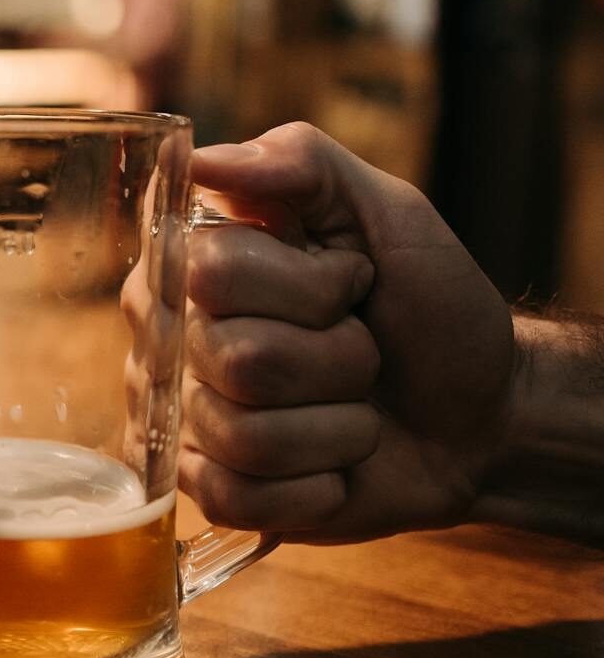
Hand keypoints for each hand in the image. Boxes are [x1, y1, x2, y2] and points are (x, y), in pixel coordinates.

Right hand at [179, 123, 514, 542]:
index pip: (211, 270)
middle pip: (236, 359)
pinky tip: (334, 468)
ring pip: (244, 436)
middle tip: (362, 351)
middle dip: (337, 359)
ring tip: (355, 411)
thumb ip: (299, 162)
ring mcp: (188, 420)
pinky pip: (238, 498)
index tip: (349, 281)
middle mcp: (175, 340)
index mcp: (198, 263)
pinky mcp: (211, 492)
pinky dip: (315, 487)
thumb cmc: (429, 306)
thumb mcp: (389, 211)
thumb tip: (198, 159)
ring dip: (336, 427)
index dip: (305, 285)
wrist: (484, 413)